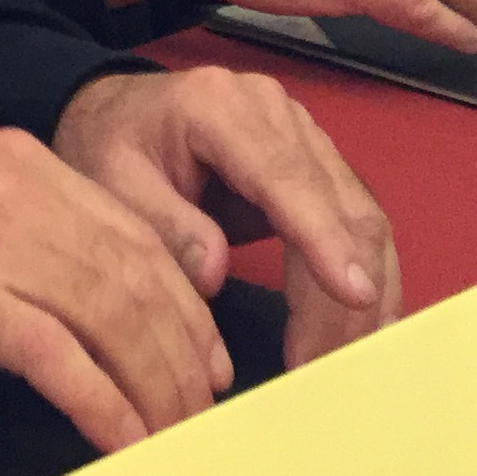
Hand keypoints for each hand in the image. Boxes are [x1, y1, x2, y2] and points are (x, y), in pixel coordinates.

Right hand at [0, 127, 222, 452]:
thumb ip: (18, 227)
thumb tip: (80, 294)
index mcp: (23, 164)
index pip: (137, 236)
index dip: (186, 306)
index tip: (206, 358)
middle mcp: (20, 193)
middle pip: (139, 280)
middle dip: (185, 357)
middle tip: (205, 414)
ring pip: (113, 319)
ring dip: (157, 391)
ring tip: (175, 440)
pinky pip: (59, 358)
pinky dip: (105, 407)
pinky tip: (124, 442)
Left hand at [51, 69, 398, 375]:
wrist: (114, 112)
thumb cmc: (109, 145)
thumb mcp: (111, 179)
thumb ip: (163, 224)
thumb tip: (214, 274)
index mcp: (222, 108)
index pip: (287, 178)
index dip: (324, 240)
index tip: (354, 296)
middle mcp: (277, 113)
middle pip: (338, 205)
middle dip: (342, 294)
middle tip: (324, 367)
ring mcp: (304, 135)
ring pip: (361, 218)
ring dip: (362, 296)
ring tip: (344, 364)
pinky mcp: (317, 164)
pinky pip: (357, 223)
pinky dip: (367, 277)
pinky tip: (367, 329)